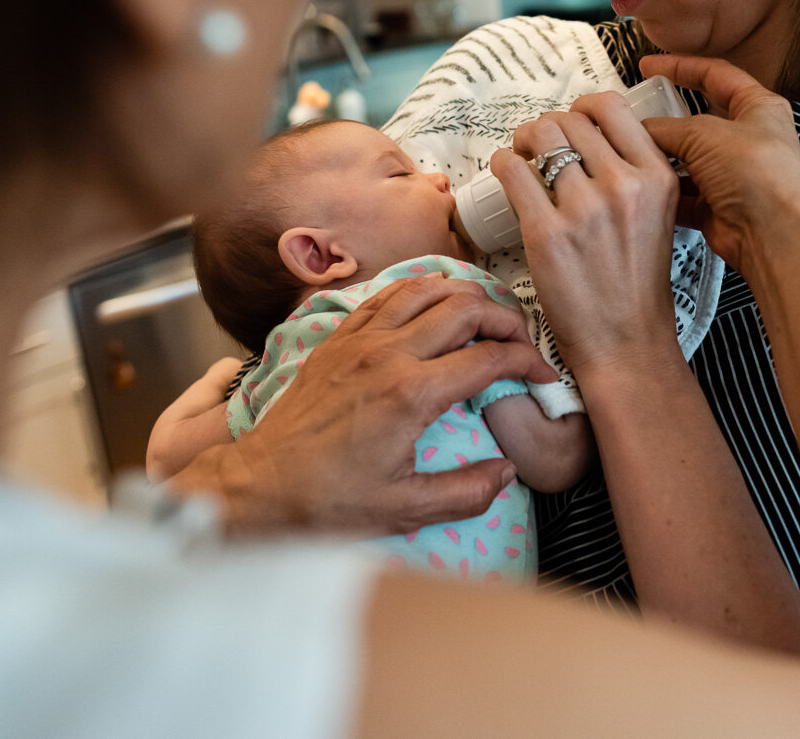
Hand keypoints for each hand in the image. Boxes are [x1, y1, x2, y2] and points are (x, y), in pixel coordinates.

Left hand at [173, 276, 556, 535]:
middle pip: (465, 308)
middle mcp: (388, 355)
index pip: (489, 357)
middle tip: (522, 341)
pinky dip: (420, 291)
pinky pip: (387, 295)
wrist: (259, 485)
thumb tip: (506, 473)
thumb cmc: (325, 500)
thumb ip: (465, 492)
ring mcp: (360, 340)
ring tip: (485, 316)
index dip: (527, 362)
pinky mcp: (338, 339)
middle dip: (506, 318)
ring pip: (427, 289)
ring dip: (464, 295)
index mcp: (412, 395)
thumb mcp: (405, 509)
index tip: (540, 375)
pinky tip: (433, 305)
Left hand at [490, 90, 682, 376]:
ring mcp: (584, 208)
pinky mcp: (546, 232)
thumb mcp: (659, 216)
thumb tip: (594, 136)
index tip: (572, 123)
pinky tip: (506, 177)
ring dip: (522, 141)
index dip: (583, 108)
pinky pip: (510, 169)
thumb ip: (636, 174)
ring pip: (537, 136)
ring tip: (521, 160)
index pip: (611, 107)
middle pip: (568, 119)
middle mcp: (624, 185)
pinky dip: (502, 164)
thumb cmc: (637, 284)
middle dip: (547, 128)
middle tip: (538, 148)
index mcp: (657, 176)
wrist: (627, 343)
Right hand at [637, 54, 799, 273]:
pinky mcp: (718, 206)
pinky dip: (664, 191)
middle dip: (664, 119)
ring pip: (686, 159)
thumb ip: (666, 127)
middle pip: (696, 120)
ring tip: (630, 152)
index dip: (681, 66)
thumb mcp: (705, 134)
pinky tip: (645, 186)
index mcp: (758, 108)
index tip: (650, 64)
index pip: (716, 75)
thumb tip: (639, 128)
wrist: (773, 236)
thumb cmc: (760, 176)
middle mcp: (748, 139)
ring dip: (661, 159)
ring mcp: (732, 175)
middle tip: (633, 114)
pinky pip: (683, 194)